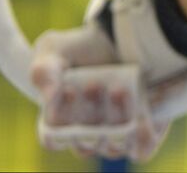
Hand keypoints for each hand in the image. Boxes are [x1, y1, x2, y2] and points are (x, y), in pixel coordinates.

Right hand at [31, 25, 170, 160]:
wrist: (121, 37)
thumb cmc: (80, 49)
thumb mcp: (53, 49)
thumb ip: (43, 71)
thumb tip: (49, 98)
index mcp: (60, 122)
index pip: (54, 139)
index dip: (59, 121)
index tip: (68, 90)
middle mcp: (87, 134)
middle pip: (85, 143)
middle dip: (89, 114)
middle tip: (93, 83)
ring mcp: (115, 135)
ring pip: (113, 145)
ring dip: (115, 119)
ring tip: (118, 88)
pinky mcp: (143, 131)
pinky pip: (141, 149)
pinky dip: (141, 136)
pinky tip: (141, 113)